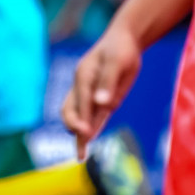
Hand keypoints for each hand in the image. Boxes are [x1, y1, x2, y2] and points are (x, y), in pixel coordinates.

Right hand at [62, 22, 142, 159]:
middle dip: (73, 127)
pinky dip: (91, 128)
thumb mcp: (117, 62)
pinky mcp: (102, 98)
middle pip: (69, 110)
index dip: (81, 118)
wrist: (125, 40)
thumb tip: (102, 103)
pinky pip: (94, 115)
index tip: (86, 134)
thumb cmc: (120, 49)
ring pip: (78, 115)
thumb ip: (108, 83)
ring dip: (78, 132)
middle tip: (82, 144)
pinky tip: (89, 141)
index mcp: (84, 76)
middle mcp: (83, 86)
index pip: (80, 101)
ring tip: (81, 153)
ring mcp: (91, 93)